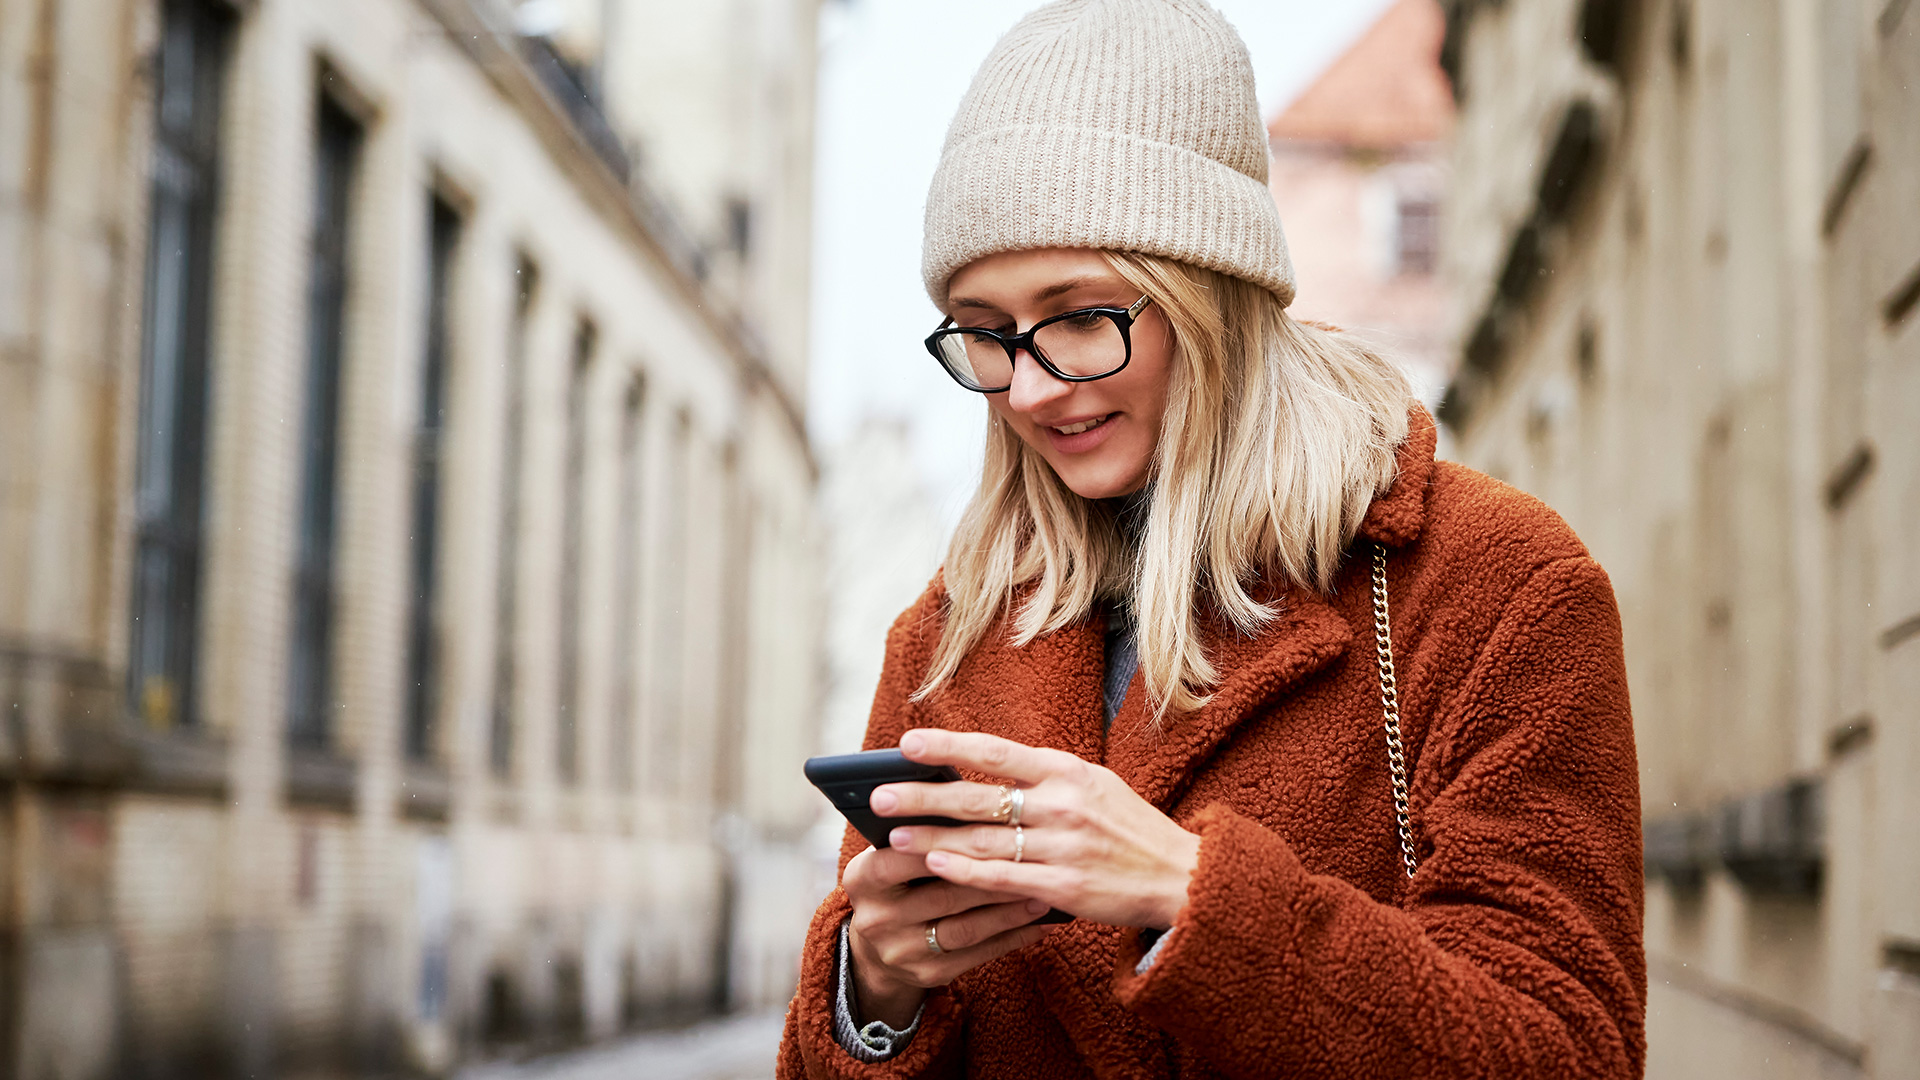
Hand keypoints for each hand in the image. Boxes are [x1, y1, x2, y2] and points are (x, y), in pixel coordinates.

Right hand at [841, 844, 1057, 1029]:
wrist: (876, 947)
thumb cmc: (897, 880)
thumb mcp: (890, 854)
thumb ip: (918, 832)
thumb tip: (969, 796)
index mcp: (862, 879)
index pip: (901, 858)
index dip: (941, 843)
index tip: (985, 825)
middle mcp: (876, 919)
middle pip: (943, 895)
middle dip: (991, 876)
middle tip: (1032, 858)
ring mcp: (901, 951)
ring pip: (965, 928)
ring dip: (1009, 911)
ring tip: (1043, 892)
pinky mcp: (927, 975)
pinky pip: (978, 956)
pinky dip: (1012, 938)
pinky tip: (1038, 923)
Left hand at [873, 729, 1201, 929]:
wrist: (1180, 877)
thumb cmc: (1128, 830)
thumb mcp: (1093, 787)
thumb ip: (1042, 779)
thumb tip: (979, 771)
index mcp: (1068, 771)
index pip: (995, 751)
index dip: (947, 746)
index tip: (905, 743)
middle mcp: (1062, 804)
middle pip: (977, 796)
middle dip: (922, 795)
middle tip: (878, 795)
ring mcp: (1062, 847)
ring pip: (981, 840)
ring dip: (931, 837)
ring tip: (891, 836)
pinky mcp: (1063, 888)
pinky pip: (1002, 878)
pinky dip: (964, 871)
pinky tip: (933, 865)